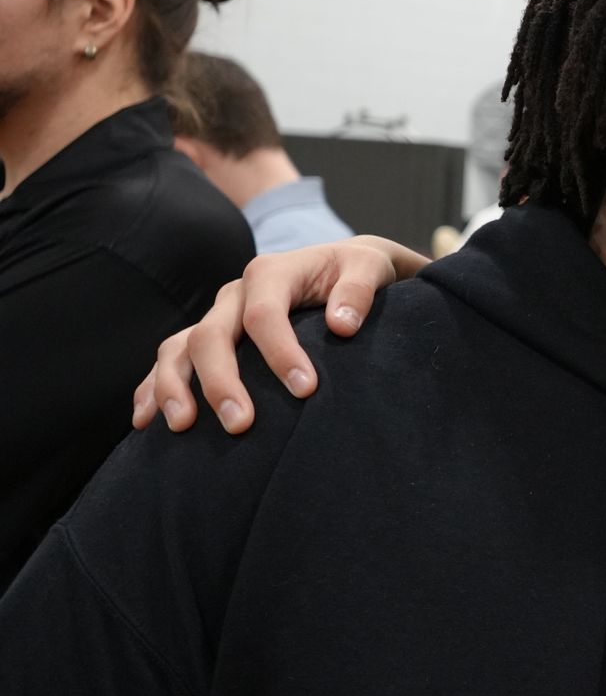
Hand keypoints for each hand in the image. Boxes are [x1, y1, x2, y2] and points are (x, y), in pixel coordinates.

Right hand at [129, 235, 428, 434]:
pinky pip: (170, 361)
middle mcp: (234, 295)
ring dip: (174, 387)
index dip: (281, 353)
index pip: (265, 315)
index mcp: (271, 273)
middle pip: (212, 336)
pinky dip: (153, 388)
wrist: (340, 268)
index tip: (306, 391)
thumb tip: (342, 325)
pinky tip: (146, 422)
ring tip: (181, 427)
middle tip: (240, 425)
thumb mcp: (370, 268)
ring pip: (178, 348)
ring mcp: (215, 316)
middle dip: (221, 382)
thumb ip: (359, 291)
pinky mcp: (206, 336)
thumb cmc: (357, 271)